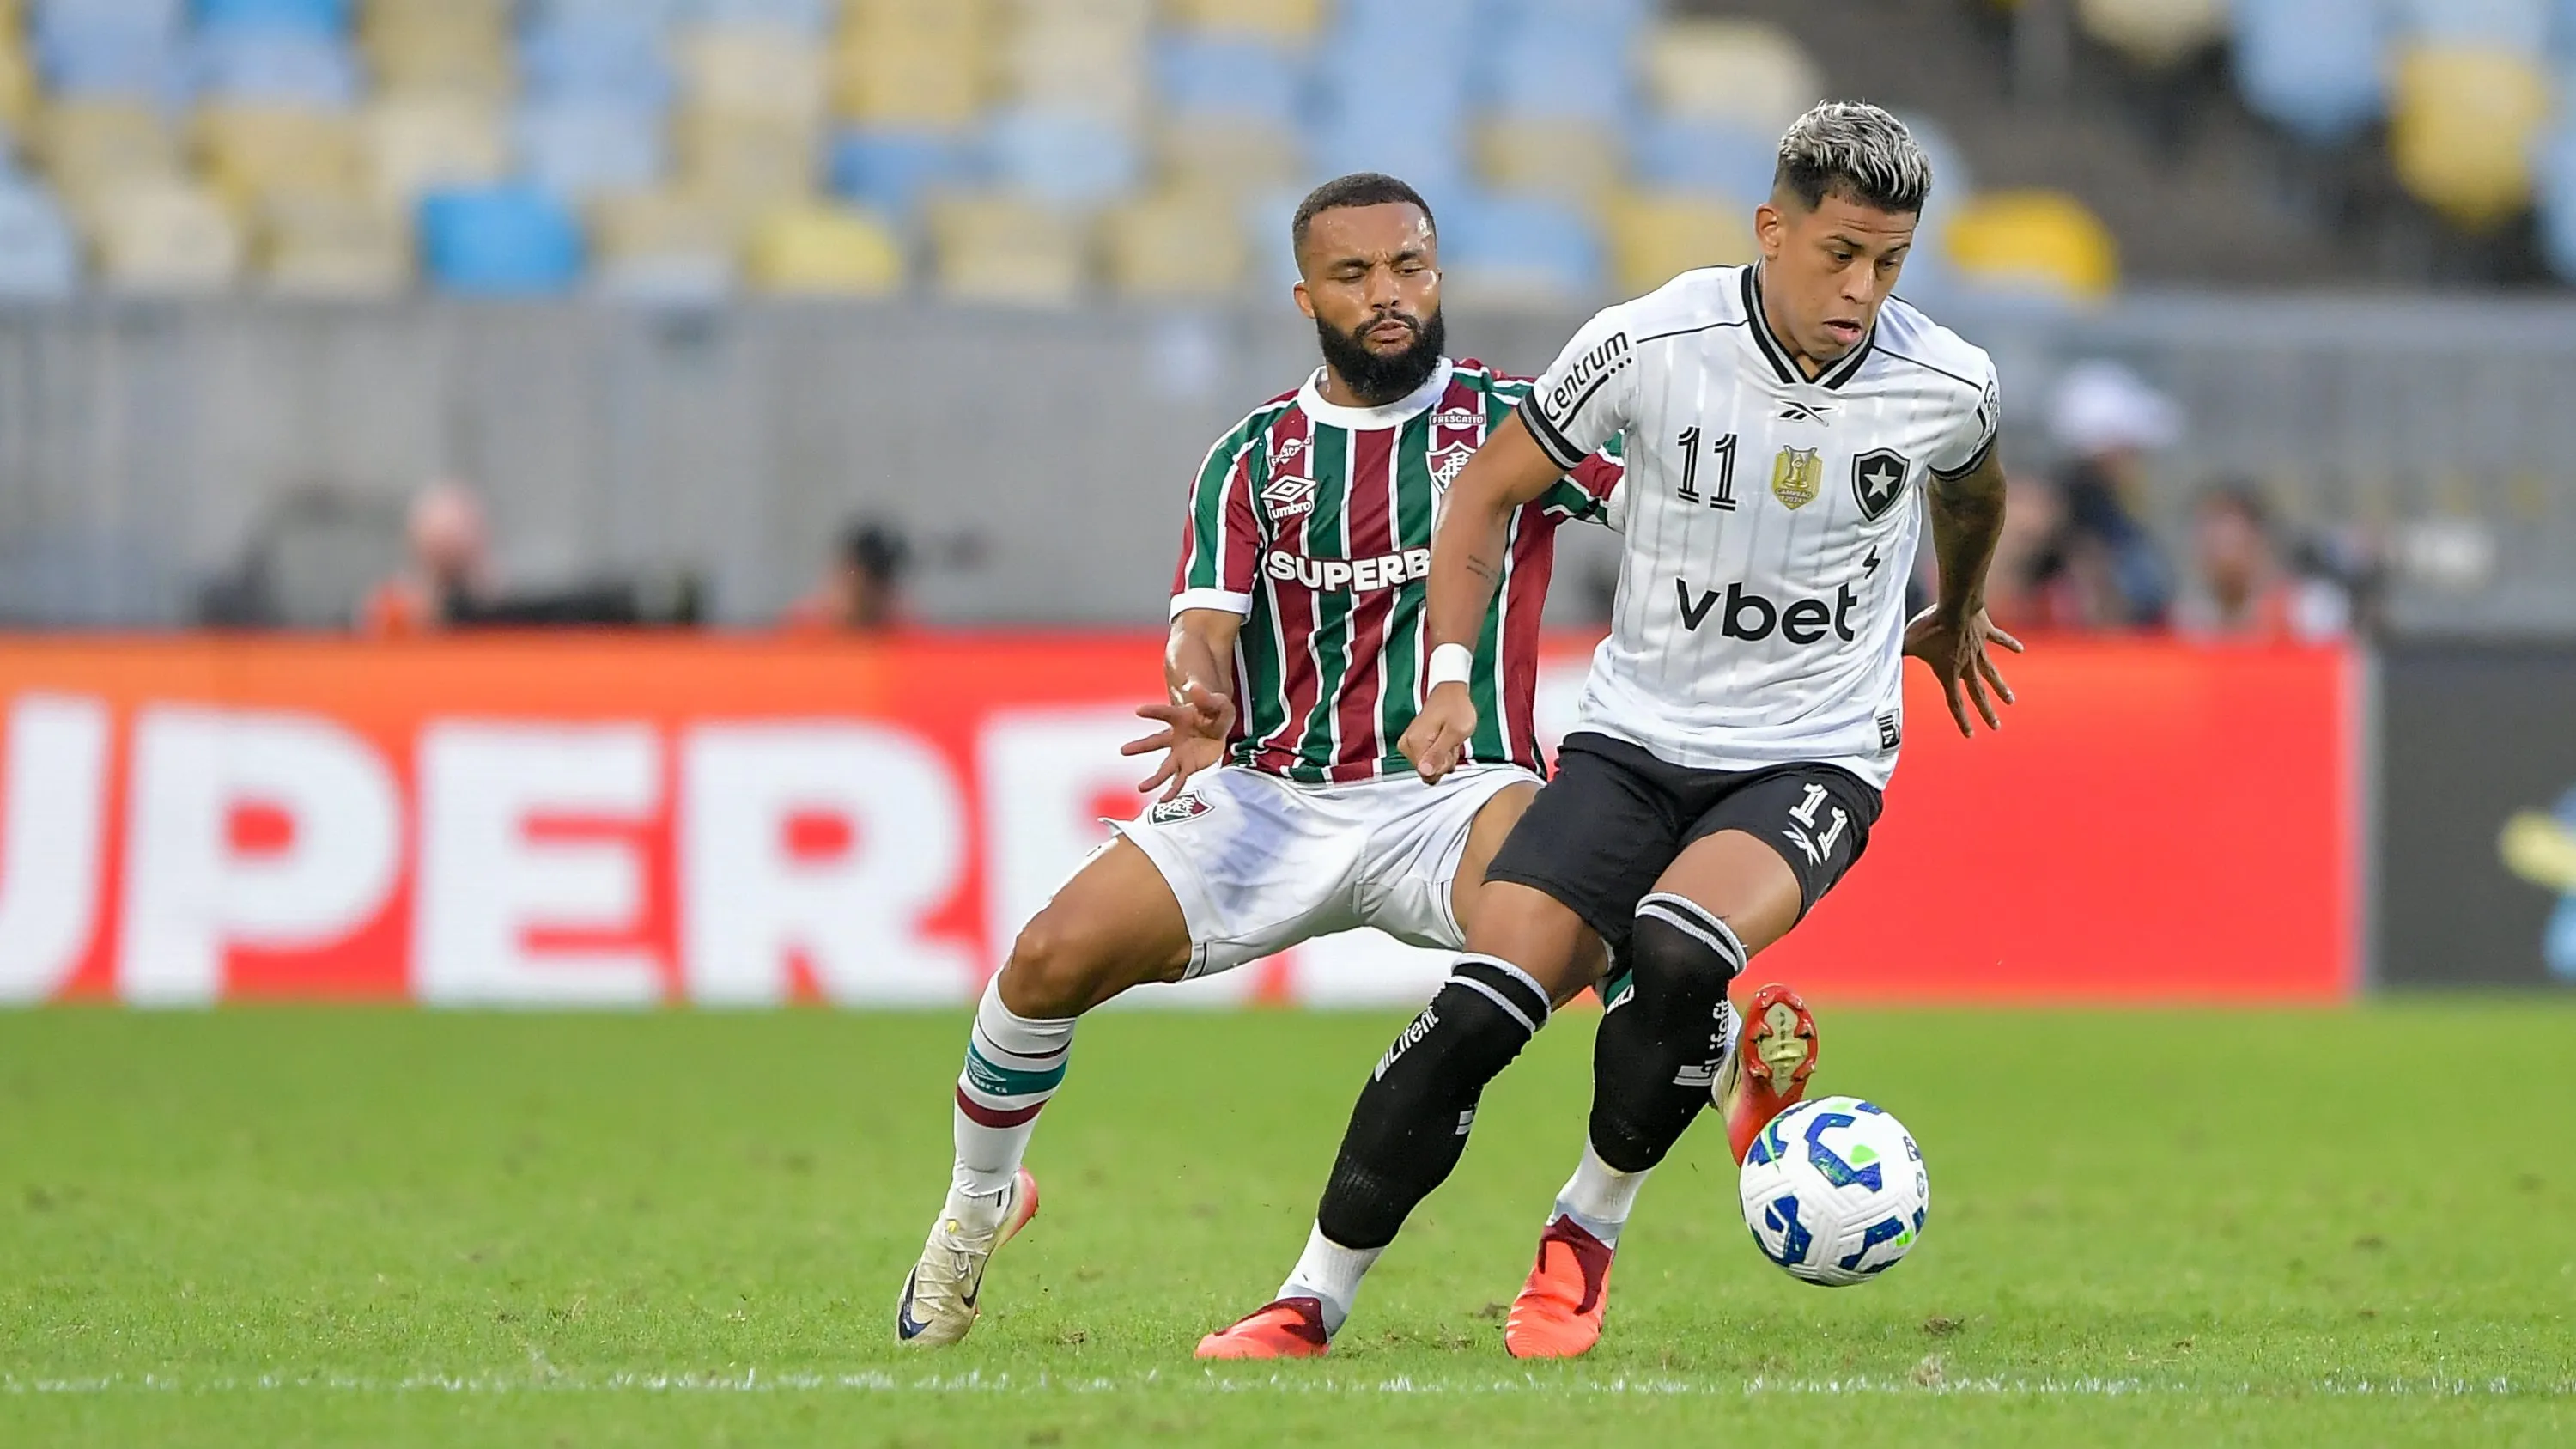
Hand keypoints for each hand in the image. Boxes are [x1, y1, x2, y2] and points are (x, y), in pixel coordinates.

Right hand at [1122, 681, 1235, 799]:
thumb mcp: (1218, 703)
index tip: (1138, 711)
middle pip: (1155, 742)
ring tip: (1141, 788)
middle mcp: (1174, 737)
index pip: (1164, 713)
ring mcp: (1180, 753)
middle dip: (1140, 747)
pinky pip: (1180, 780)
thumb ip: (1207, 699)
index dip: (1152, 711)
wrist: (1220, 728)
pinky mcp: (1188, 766)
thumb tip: (1195, 687)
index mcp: (1179, 717)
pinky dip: (1172, 790)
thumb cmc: (1216, 712)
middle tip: (1123, 750)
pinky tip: (1164, 800)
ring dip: (1154, 779)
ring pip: (1164, 767)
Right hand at [1398, 682, 1479, 784]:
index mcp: (1414, 742)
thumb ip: (1438, 754)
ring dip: (1443, 757)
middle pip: (1427, 773)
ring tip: (1449, 740)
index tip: (1449, 749)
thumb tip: (1424, 772)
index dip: (1443, 765)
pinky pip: (1427, 760)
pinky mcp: (1412, 743)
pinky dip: (1439, 753)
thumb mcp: (1455, 733)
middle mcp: (1407, 745)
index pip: (1427, 774)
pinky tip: (1444, 741)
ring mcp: (1408, 744)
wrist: (1451, 692)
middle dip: (1444, 761)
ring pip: (1428, 767)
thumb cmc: (1456, 708)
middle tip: (1451, 743)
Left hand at [1903, 606, 2023, 736]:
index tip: (1970, 735)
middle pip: (1978, 694)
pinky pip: (2001, 640)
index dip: (1962, 720)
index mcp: (1949, 672)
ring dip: (2001, 688)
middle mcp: (1967, 665)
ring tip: (2010, 701)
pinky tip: (2020, 650)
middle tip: (1996, 727)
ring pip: (1992, 673)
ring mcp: (1980, 649)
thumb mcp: (1909, 642)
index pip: (1954, 703)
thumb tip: (1879, 660)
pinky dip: (2011, 645)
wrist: (1956, 605)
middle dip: (1987, 712)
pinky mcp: (1987, 632)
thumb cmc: (1930, 626)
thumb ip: (1899, 654)